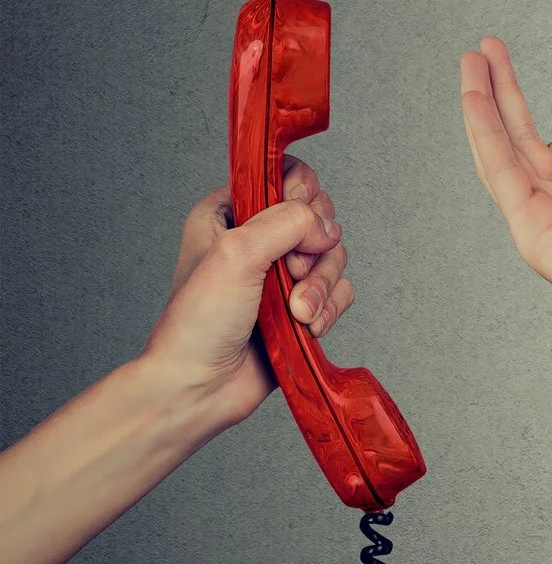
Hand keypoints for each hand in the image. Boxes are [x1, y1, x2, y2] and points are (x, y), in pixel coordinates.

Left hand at [138, 161, 350, 432]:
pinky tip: (305, 326)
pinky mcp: (302, 305)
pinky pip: (341, 291)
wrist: (199, 388)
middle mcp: (258, 239)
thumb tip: (325, 230)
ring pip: (334, 256)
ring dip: (321, 286)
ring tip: (296, 313)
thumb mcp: (236, 253)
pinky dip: (329, 309)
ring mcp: (281, 274)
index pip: (285, 175)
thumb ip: (287, 222)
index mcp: (230, 214)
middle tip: (288, 272)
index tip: (296, 215)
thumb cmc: (198, 322)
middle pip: (320, 217)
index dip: (301, 192)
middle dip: (315, 249)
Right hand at [459, 37, 551, 358]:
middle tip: (482, 52)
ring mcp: (540, 222)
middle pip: (517, 144)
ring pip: (500, 152)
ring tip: (469, 60)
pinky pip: (503, 173)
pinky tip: (474, 101)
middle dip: (500, 96)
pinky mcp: (534, 230)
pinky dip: (486, 134)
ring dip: (482, 105)